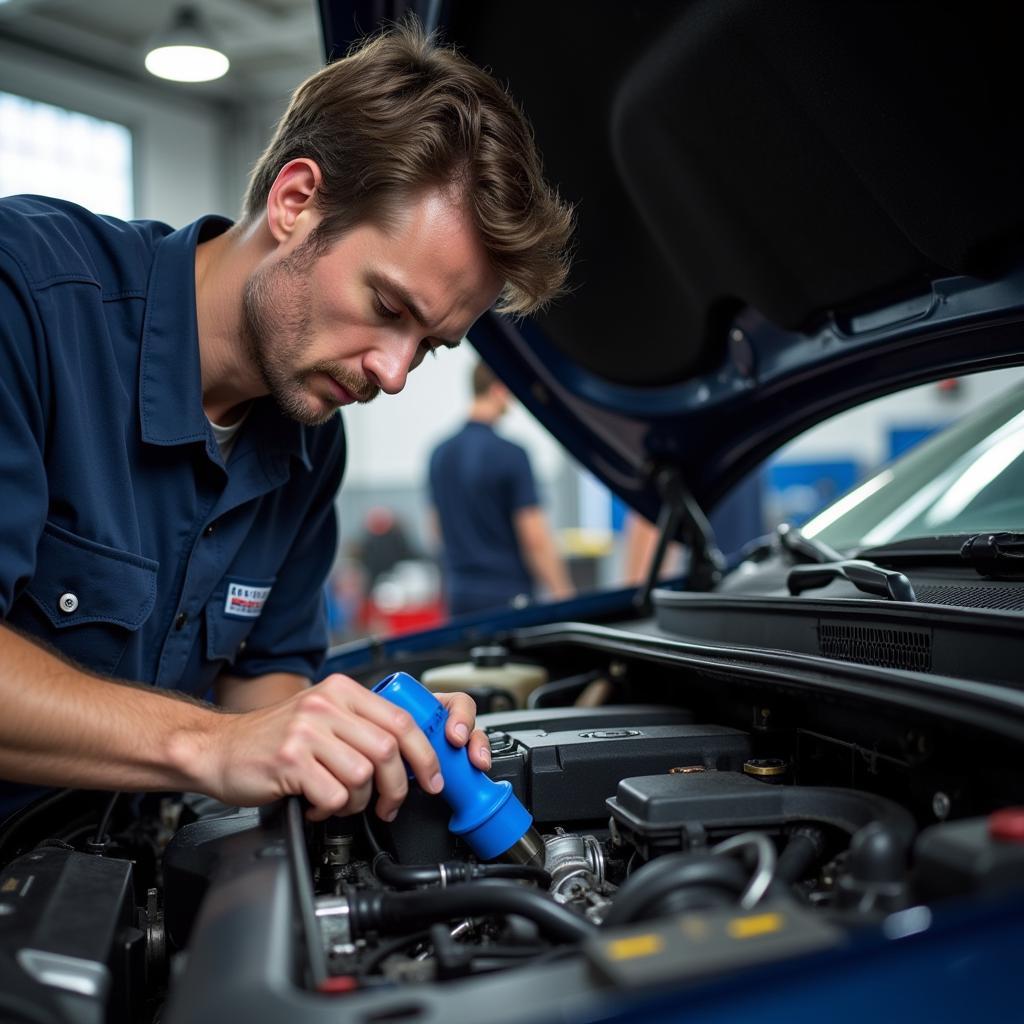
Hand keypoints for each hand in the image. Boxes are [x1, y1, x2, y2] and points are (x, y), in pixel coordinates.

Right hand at [198, 675, 489, 821]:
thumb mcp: (322, 716)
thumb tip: (411, 755)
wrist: (219, 749)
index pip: (401, 720)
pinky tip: (316, 804)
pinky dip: (331, 809)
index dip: (425, 754)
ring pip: (362, 776)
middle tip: (388, 805)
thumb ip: (361, 726)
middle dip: (395, 787)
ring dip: (358, 802)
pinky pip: (334, 795)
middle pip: (387, 750)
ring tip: (340, 801)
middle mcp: (326, 705)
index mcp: (341, 691)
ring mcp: (307, 731)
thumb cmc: (273, 738)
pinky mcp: (290, 761)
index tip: (431, 778)